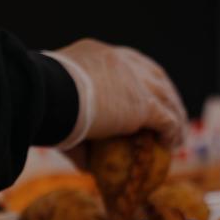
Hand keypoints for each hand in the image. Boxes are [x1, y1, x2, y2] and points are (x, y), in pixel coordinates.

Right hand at [46, 38, 186, 151]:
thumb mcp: (59, 105)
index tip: (147, 93)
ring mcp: (136, 81)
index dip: (142, 79)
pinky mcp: (144, 105)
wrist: (45, 97)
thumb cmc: (42, 101)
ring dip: (176, 116)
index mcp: (99, 54)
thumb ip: (76, 129)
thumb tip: (85, 164)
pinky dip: (172, 132)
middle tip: (170, 114)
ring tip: (177, 137)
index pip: (129, 63)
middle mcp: (122, 62)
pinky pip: (167, 120)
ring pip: (168, 98)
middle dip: (166, 94)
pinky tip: (171, 145)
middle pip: (156, 76)